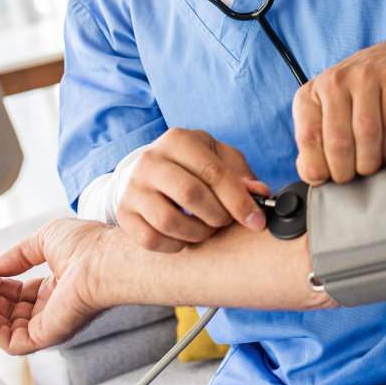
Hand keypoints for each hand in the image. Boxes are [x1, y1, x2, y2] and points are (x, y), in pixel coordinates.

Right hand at [0, 219, 112, 354]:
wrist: (105, 258)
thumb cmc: (88, 244)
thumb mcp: (46, 239)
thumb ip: (19, 255)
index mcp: (58, 285)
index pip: (19, 292)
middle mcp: (55, 306)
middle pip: (9, 311)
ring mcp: (51, 322)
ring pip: (6, 328)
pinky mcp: (48, 335)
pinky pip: (11, 342)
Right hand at [117, 129, 269, 252]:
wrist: (152, 170)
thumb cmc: (194, 164)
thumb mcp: (220, 159)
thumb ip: (242, 176)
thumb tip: (261, 194)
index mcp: (178, 139)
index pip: (213, 172)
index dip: (239, 200)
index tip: (256, 221)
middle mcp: (151, 160)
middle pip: (191, 195)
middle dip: (218, 215)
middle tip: (227, 222)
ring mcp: (133, 187)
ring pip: (168, 220)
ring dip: (198, 233)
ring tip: (208, 229)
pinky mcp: (124, 213)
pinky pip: (151, 239)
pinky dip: (176, 244)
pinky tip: (186, 237)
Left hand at [293, 36, 385, 184]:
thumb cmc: (356, 95)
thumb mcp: (327, 113)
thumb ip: (316, 142)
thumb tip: (312, 175)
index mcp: (310, 94)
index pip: (307, 137)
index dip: (318, 167)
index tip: (327, 179)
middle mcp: (333, 82)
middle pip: (337, 140)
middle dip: (346, 170)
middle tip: (353, 176)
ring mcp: (364, 78)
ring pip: (366, 134)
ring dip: (370, 162)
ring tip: (370, 168)